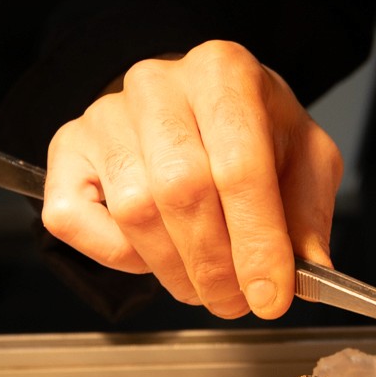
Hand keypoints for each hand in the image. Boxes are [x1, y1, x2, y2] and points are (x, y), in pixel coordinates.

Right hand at [42, 43, 343, 318]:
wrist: (191, 103)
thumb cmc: (248, 131)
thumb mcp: (302, 157)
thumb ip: (307, 212)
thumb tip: (309, 270)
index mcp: (223, 73)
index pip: (240, 166)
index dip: (257, 242)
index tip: (270, 296)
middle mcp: (157, 85)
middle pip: (182, 191)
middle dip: (215, 266)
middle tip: (237, 303)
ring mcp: (104, 114)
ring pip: (134, 211)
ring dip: (174, 269)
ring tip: (205, 286)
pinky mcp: (67, 148)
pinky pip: (76, 220)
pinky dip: (117, 256)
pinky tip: (154, 255)